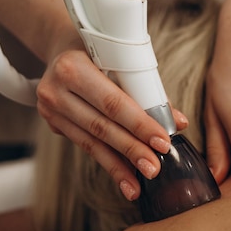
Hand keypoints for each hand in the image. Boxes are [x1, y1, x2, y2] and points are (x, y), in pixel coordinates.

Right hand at [36, 44, 188, 201]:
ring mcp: (51, 109)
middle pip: (101, 126)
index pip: (113, 102)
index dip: (139, 124)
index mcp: (72, 66)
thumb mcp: (121, 57)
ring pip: (91, 142)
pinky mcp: (53, 123)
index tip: (163, 142)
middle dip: (131, 150)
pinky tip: (124, 177)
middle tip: (154, 169)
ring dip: (118, 165)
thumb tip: (179, 122)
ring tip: (138, 184)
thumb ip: (149, 90)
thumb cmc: (99, 50)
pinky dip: (108, 161)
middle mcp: (56, 89)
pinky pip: (86, 145)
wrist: (62, 46)